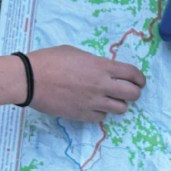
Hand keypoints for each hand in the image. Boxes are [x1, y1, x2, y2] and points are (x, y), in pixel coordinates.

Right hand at [25, 45, 146, 121]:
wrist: (30, 80)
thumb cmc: (49, 61)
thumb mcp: (75, 53)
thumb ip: (93, 62)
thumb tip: (101, 69)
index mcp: (101, 67)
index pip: (132, 74)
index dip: (140, 78)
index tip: (140, 81)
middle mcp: (101, 85)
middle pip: (132, 94)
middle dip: (135, 93)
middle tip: (130, 92)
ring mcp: (93, 102)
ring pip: (120, 109)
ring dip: (119, 104)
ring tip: (112, 101)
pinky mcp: (82, 115)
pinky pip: (101, 117)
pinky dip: (101, 112)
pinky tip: (95, 107)